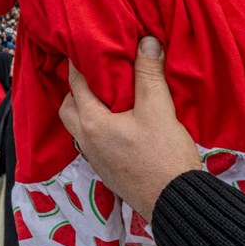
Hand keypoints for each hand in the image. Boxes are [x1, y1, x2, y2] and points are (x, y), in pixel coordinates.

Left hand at [59, 37, 200, 217]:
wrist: (176, 203)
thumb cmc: (164, 156)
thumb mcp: (159, 109)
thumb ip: (149, 74)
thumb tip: (146, 42)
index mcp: (92, 122)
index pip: (76, 84)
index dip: (79, 63)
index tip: (85, 47)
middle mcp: (86, 141)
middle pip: (68, 108)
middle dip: (77, 89)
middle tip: (95, 73)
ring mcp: (95, 159)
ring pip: (79, 127)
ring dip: (86, 109)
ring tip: (107, 96)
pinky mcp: (107, 171)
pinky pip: (92, 142)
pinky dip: (97, 127)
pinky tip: (118, 123)